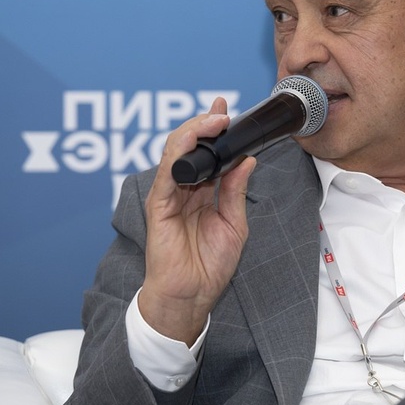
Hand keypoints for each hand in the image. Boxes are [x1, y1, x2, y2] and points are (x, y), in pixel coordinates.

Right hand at [137, 97, 256, 344]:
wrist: (192, 295)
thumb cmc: (210, 265)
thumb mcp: (234, 224)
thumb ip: (236, 191)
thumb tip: (247, 161)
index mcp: (203, 193)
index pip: (208, 154)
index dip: (216, 131)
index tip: (228, 112)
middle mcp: (185, 190)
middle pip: (190, 147)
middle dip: (204, 124)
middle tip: (221, 109)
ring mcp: (169, 195)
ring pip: (176, 153)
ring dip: (194, 132)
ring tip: (213, 119)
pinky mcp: (158, 205)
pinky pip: (167, 173)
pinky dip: (179, 154)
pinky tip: (193, 141)